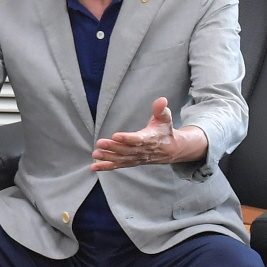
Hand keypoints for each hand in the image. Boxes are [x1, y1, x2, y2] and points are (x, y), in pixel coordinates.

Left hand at [91, 97, 206, 170]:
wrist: (171, 150)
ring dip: (108, 157)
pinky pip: (118, 165)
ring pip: (121, 159)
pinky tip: (94, 166)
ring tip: (96, 153)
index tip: (115, 136)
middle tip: (100, 143)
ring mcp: (137, 158)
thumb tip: (162, 100)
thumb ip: (161, 110)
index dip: (127, 138)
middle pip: (126, 150)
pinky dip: (106, 166)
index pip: (138, 140)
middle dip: (113, 147)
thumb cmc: (165, 131)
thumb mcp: (165, 119)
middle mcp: (143, 151)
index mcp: (150, 139)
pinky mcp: (131, 162)